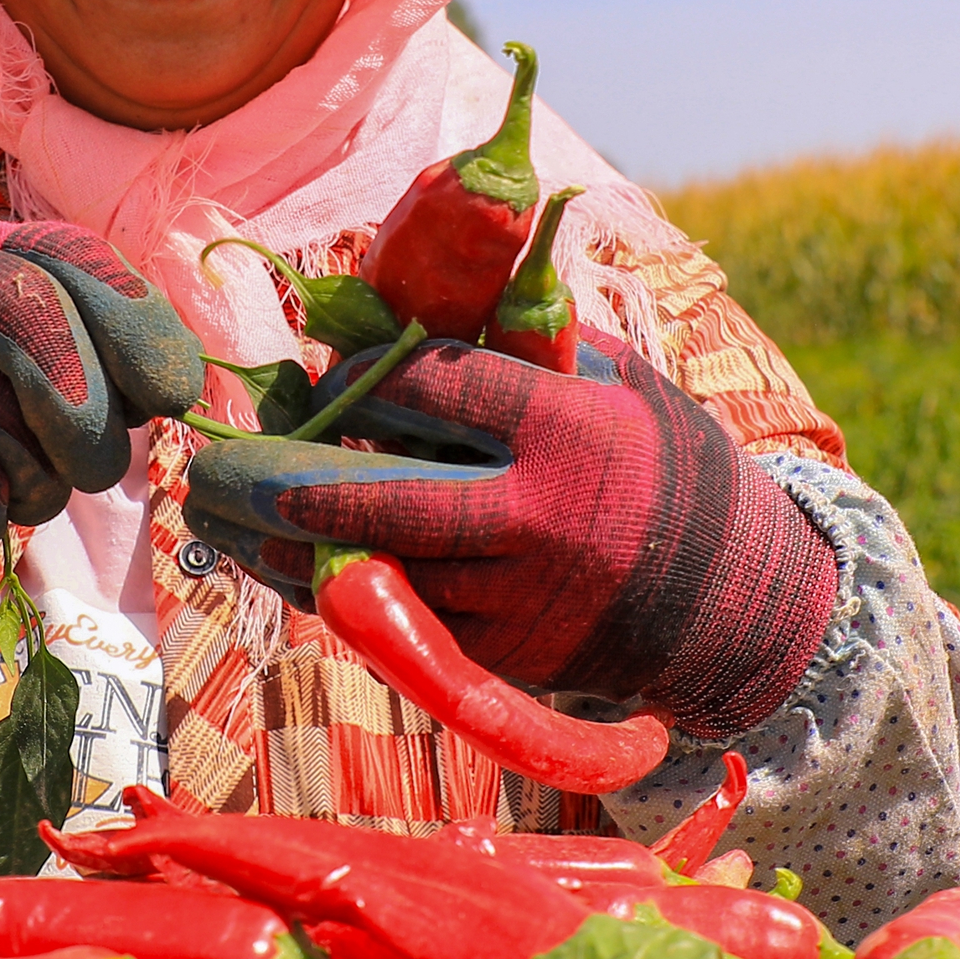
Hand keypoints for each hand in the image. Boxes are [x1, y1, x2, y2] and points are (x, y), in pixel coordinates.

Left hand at [181, 330, 836, 732]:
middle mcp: (540, 518)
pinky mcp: (507, 659)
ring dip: (292, 549)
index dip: (363, 377)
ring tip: (226, 519)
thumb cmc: (661, 464)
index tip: (322, 371)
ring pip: (380, 572)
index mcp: (567, 430)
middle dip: (289, 481)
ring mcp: (521, 600)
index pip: (437, 390)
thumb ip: (519, 344)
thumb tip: (406, 299)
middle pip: (385, 497)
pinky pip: (401, 626)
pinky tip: (287, 567)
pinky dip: (339, 594)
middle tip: (222, 464)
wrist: (737, 604)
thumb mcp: (613, 381)